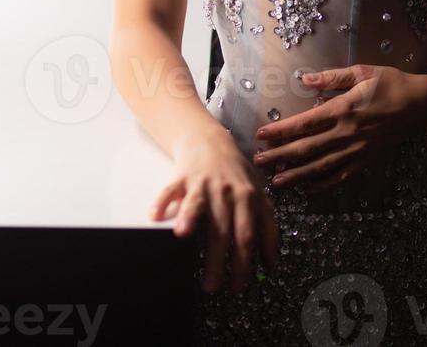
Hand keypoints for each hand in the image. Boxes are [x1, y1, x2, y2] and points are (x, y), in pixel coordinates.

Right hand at [150, 126, 278, 293]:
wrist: (209, 139)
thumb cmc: (234, 172)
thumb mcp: (257, 191)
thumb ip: (266, 223)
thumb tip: (272, 263)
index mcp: (249, 197)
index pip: (250, 234)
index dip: (247, 262)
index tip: (239, 286)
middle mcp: (227, 191)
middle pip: (225, 229)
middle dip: (220, 261)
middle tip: (213, 287)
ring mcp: (204, 183)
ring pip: (198, 206)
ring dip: (190, 220)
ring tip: (183, 237)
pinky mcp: (183, 176)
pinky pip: (171, 190)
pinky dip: (163, 201)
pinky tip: (155, 214)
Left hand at [252, 64, 426, 193]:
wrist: (422, 104)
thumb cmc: (391, 83)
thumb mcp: (362, 71)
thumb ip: (332, 78)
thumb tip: (305, 79)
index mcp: (344, 109)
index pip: (305, 123)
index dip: (281, 131)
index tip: (261, 136)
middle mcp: (348, 133)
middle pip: (307, 148)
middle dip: (281, 156)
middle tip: (258, 162)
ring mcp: (358, 150)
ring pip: (321, 167)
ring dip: (297, 175)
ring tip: (276, 182)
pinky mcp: (367, 160)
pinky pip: (342, 176)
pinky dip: (324, 186)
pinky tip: (308, 191)